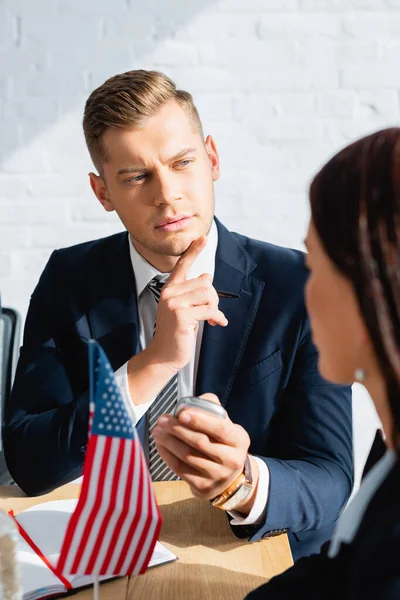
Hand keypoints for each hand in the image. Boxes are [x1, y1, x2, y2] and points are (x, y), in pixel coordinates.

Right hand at [147, 237, 227, 372]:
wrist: (164, 355)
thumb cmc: (176, 332)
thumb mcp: (185, 308)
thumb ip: (193, 292)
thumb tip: (206, 275)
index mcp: (170, 289)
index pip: (182, 265)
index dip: (194, 251)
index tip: (202, 237)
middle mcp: (170, 293)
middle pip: (205, 283)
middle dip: (214, 298)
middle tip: (212, 312)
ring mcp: (174, 304)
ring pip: (208, 295)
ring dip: (215, 308)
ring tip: (211, 319)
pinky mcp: (181, 316)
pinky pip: (210, 310)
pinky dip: (217, 318)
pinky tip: (217, 324)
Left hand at [153, 394, 256, 510]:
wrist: (230, 479)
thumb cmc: (222, 443)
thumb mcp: (226, 425)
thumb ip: (211, 409)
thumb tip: (190, 402)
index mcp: (239, 440)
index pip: (219, 428)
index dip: (199, 420)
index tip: (181, 413)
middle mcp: (231, 459)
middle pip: (200, 442)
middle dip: (178, 429)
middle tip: (162, 420)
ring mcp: (218, 476)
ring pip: (187, 456)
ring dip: (169, 441)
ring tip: (157, 431)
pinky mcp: (203, 487)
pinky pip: (180, 469)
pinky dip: (167, 455)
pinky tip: (160, 445)